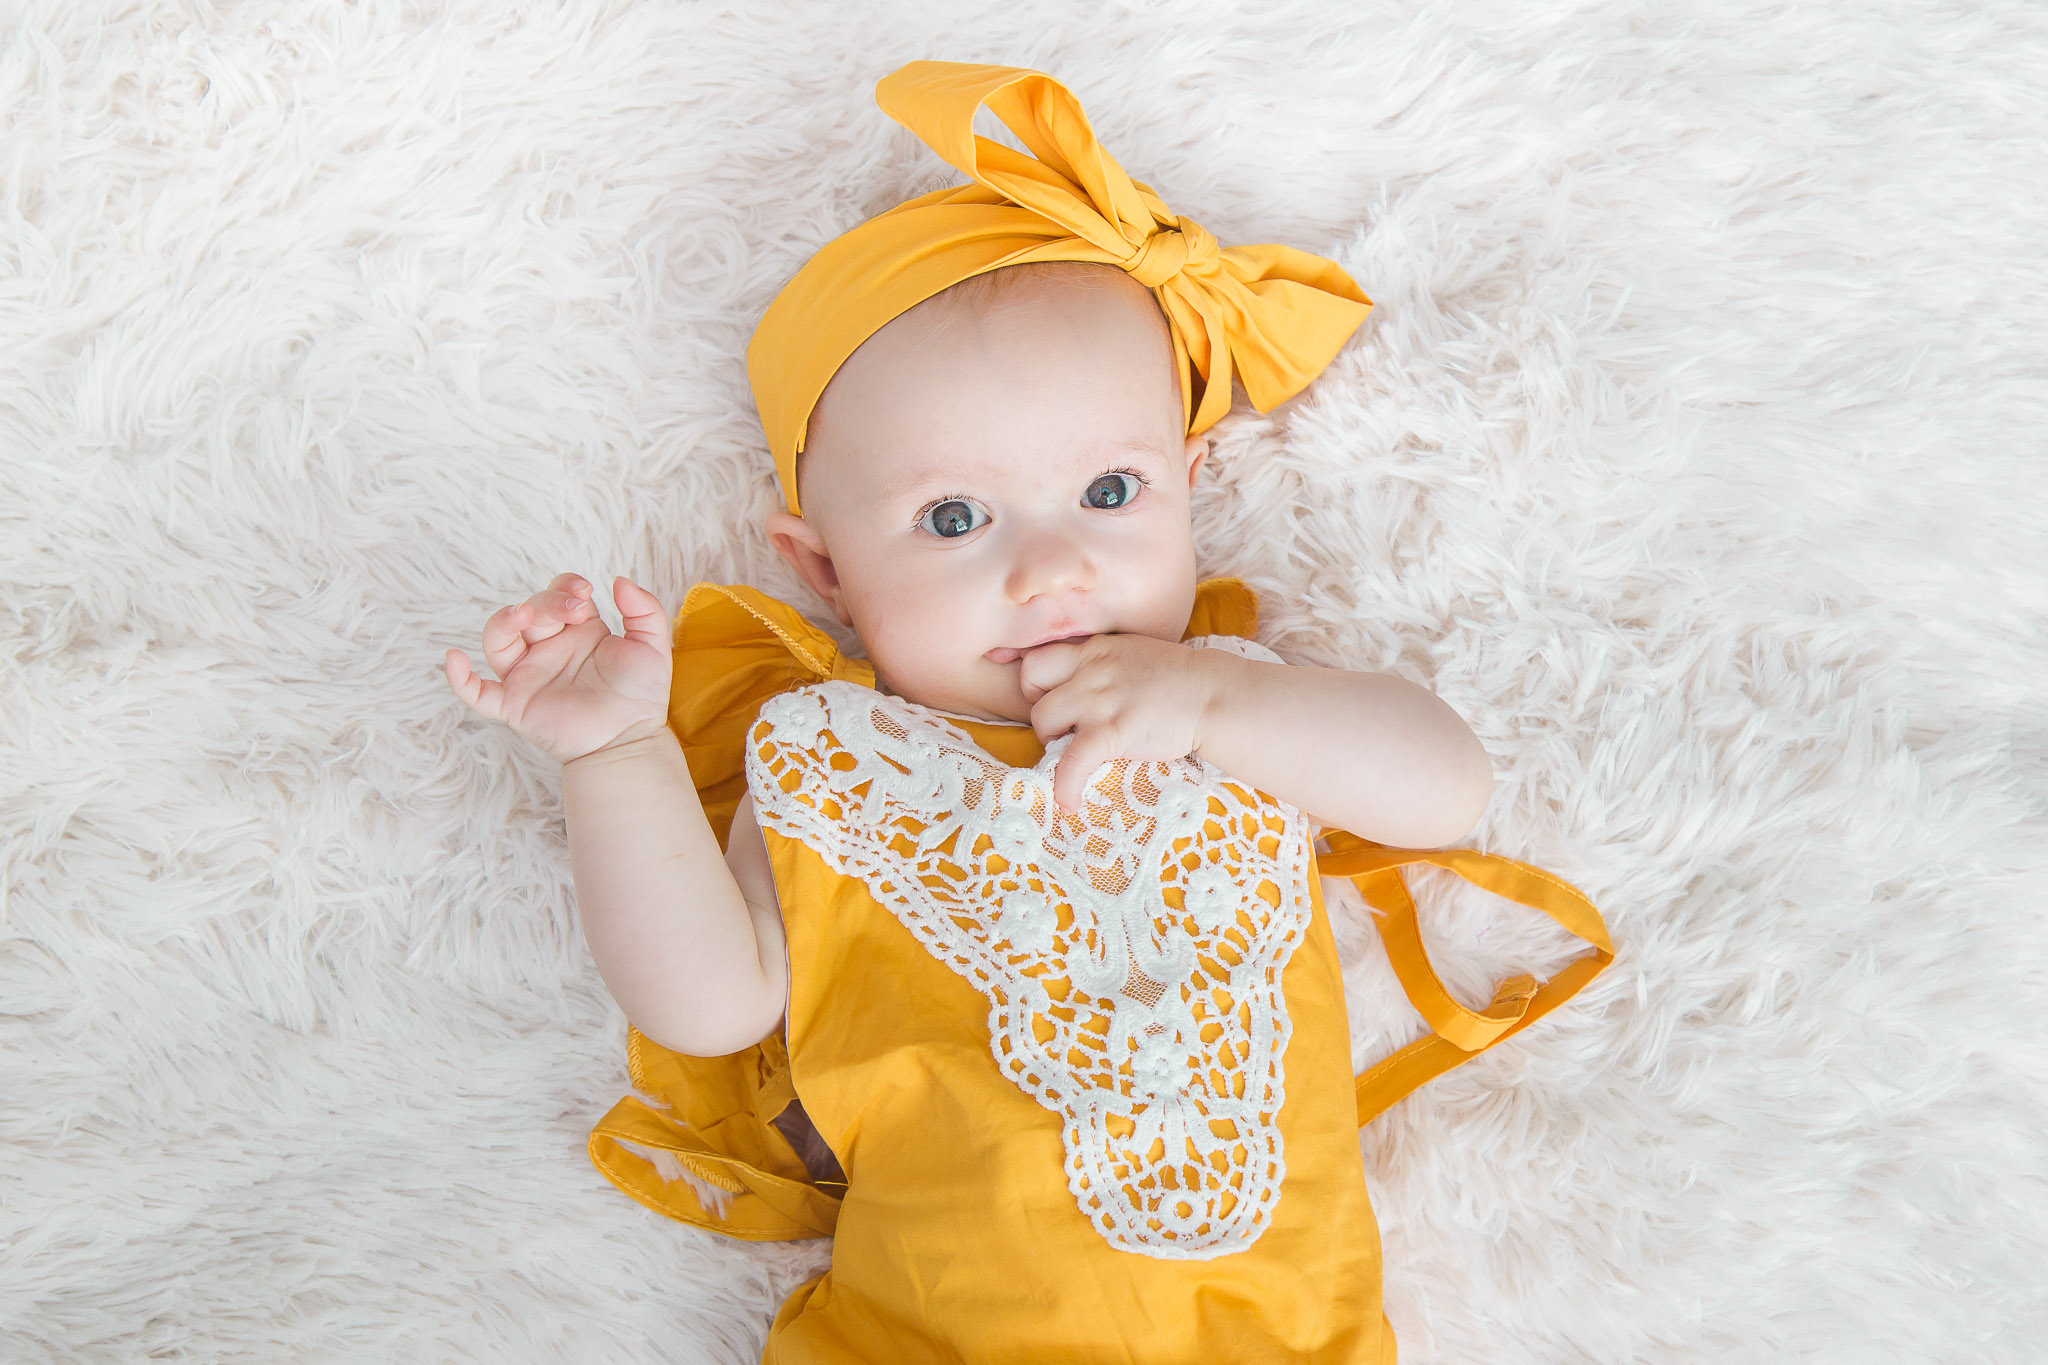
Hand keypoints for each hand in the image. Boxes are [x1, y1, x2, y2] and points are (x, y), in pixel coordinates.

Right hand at [445, 573, 673, 764]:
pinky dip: (459, 678)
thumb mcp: (652, 646)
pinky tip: (453, 659)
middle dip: (547, 603)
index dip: (564, 587)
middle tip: (573, 611)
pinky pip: (477, 691)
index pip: (557, 595)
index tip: (584, 594)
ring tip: (522, 616)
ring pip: (497, 641)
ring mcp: (529, 676)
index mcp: (578, 632)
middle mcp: (549, 649)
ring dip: (502, 623)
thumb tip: (618, 580)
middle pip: (529, 610)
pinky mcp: (515, 705)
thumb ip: (645, 610)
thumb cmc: (641, 697)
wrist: (630, 740)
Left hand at [1019, 634, 1232, 812]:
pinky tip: (1070, 802)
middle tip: (1062, 728)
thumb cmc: (1182, 681)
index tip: (1049, 701)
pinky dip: (1064, 786)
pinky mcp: (1111, 731)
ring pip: (1042, 719)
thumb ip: (1106, 665)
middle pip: (1030, 682)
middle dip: (1039, 707)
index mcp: (1096, 649)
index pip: (1039, 658)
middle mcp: (1090, 669)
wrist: (1214, 696)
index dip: (1037, 683)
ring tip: (1074, 756)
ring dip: (1051, 741)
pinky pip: (1071, 762)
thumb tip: (1085, 688)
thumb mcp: (1134, 655)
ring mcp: (1099, 699)